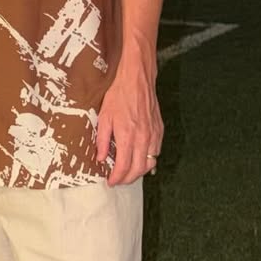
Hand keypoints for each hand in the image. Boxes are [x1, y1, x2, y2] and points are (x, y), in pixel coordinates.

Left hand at [96, 62, 163, 186]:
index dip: (117, 178)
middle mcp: (143, 139)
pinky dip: (149, 160)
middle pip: (138, 170)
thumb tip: (101, 158)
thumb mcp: (104, 117)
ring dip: (139, 172)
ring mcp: (154, 135)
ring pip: (150, 163)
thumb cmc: (119, 95)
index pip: (124, 167)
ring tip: (128, 172)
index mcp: (128, 136)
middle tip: (118, 180)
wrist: (137, 79)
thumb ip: (102, 140)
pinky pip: (156, 152)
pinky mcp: (160, 129)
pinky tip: (141, 160)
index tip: (110, 181)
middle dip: (128, 179)